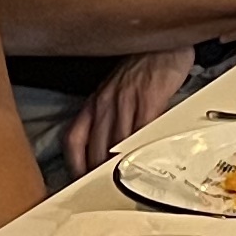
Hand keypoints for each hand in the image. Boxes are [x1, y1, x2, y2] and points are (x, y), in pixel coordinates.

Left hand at [58, 47, 195, 175]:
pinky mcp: (150, 97)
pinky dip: (142, 149)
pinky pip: (142, 129)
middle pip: (95, 149)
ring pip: (116, 143)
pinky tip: (145, 161)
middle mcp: (105, 103)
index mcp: (95, 102)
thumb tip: (110, 148)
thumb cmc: (142, 67)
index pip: (74, 139)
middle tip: (103, 194)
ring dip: (118, 168)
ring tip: (123, 187)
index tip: (77, 183)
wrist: (163, 42)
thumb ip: (110, 116)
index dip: (73, 165)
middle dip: (97, 174)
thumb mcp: (116, 90)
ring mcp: (126, 100)